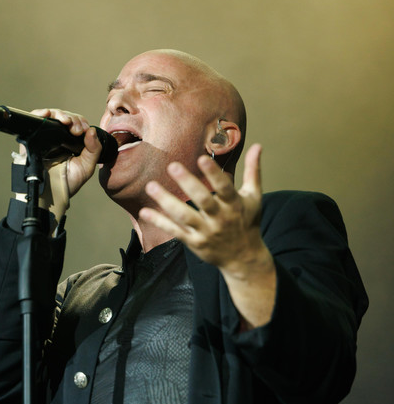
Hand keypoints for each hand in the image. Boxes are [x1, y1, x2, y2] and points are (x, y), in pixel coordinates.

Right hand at [22, 109, 102, 196]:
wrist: (50, 193)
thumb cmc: (67, 183)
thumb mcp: (86, 167)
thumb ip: (94, 150)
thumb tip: (92, 130)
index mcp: (72, 142)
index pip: (77, 124)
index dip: (81, 123)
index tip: (83, 130)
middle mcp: (59, 137)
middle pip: (66, 118)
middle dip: (73, 120)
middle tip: (76, 130)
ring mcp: (46, 136)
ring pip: (53, 116)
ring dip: (61, 115)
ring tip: (66, 122)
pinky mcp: (33, 137)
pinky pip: (35, 119)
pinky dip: (41, 114)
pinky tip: (48, 115)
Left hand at [140, 144, 276, 328]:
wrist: (244, 258)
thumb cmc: (248, 222)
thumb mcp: (254, 197)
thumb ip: (253, 171)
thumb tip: (257, 145)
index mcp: (234, 205)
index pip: (224, 188)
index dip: (214, 174)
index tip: (201, 158)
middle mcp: (220, 218)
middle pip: (203, 200)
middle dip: (188, 184)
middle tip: (172, 166)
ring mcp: (206, 232)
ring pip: (184, 216)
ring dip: (167, 201)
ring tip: (151, 186)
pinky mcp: (194, 243)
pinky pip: (175, 232)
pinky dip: (160, 222)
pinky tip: (145, 212)